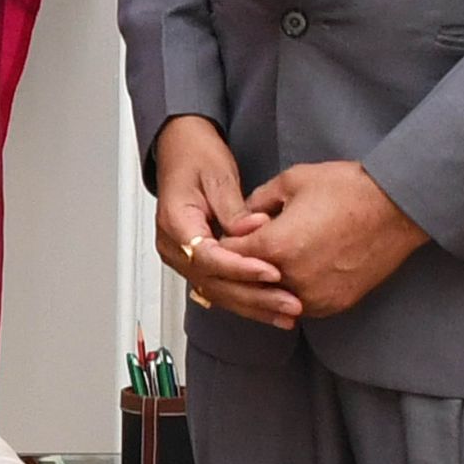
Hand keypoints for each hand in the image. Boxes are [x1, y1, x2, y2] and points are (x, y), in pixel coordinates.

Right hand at [153, 114, 297, 329]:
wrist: (181, 151)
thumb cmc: (195, 157)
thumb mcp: (217, 176)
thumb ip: (234, 209)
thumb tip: (253, 231)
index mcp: (174, 222)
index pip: (206, 256)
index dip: (240, 268)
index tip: (272, 272)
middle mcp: (173, 246)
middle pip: (213, 282)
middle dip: (254, 296)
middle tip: (290, 302)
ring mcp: (182, 257)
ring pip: (218, 292)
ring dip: (254, 305)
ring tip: (288, 312)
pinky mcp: (198, 263)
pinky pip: (221, 287)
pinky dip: (248, 300)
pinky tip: (273, 309)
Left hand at [233, 161, 428, 317]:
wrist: (397, 208)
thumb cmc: (346, 189)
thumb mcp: (290, 182)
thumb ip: (256, 202)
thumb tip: (240, 218)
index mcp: (275, 246)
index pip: (227, 256)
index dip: (223, 245)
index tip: (225, 237)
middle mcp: (293, 278)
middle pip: (246, 282)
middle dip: (239, 267)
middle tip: (240, 253)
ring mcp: (316, 296)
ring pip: (272, 297)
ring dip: (264, 283)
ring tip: (268, 261)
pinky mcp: (336, 304)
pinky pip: (299, 304)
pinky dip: (290, 292)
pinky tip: (292, 273)